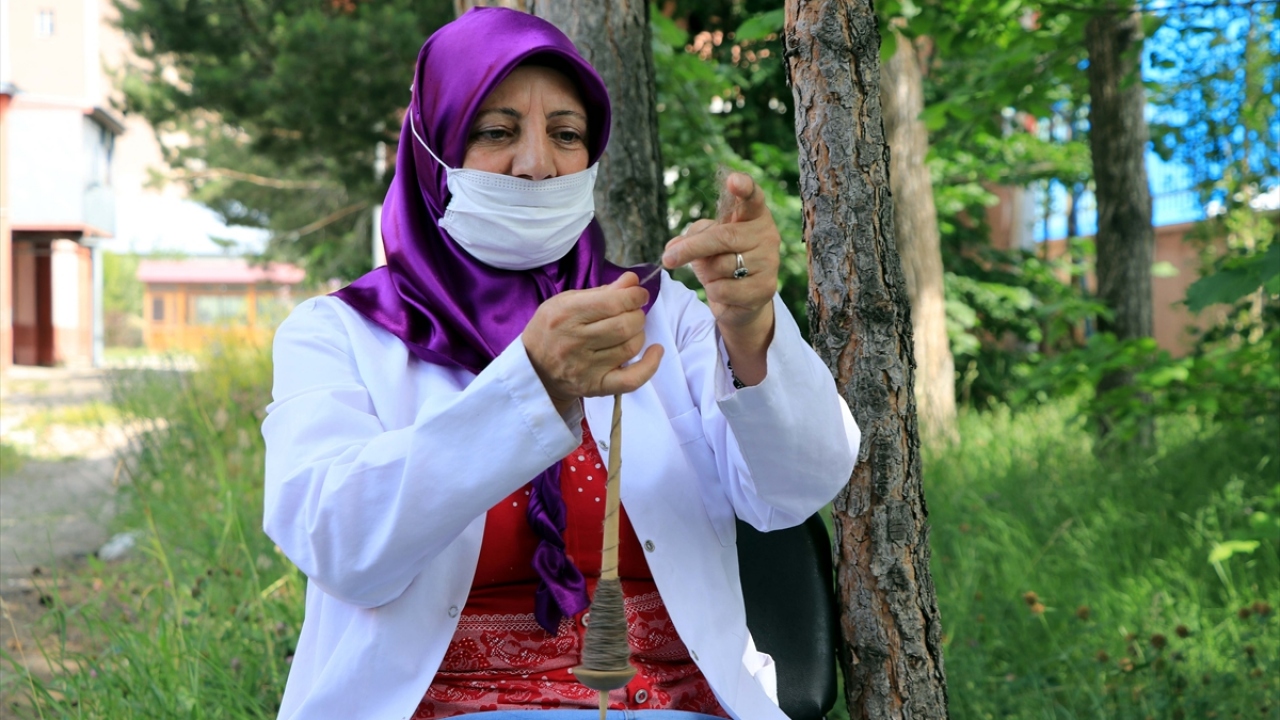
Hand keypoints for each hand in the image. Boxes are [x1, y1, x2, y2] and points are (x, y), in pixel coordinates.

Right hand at [522, 272, 663, 412]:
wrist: (533, 369)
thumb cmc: (551, 330)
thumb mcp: (566, 302)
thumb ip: (601, 292)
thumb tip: (633, 281)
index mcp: (566, 315)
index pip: (613, 303)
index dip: (634, 295)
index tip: (638, 294)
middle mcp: (575, 342)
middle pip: (625, 325)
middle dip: (637, 314)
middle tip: (633, 313)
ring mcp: (586, 367)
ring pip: (631, 347)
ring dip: (639, 334)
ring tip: (631, 330)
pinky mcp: (596, 387)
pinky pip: (633, 379)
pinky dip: (650, 365)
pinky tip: (655, 351)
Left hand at [662, 172, 777, 383]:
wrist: (743, 298)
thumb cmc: (723, 259)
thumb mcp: (705, 241)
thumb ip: (690, 238)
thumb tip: (673, 248)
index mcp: (753, 216)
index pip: (752, 197)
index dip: (744, 187)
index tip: (733, 180)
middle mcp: (767, 235)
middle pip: (723, 236)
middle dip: (692, 248)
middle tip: (667, 259)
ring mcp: (770, 262)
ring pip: (721, 266)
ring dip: (707, 274)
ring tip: (716, 276)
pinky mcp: (766, 288)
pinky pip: (724, 289)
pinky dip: (714, 292)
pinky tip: (725, 292)